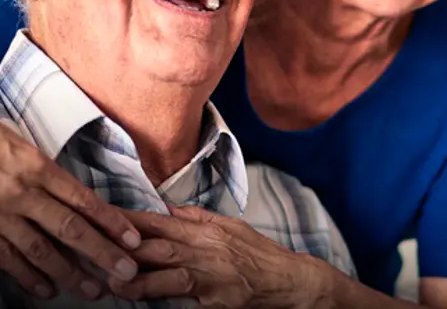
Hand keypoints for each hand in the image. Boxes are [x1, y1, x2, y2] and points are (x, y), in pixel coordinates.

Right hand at [0, 122, 140, 300]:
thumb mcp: (25, 150)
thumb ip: (53, 175)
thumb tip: (85, 203)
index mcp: (38, 168)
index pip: (83, 200)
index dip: (111, 222)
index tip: (133, 240)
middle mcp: (22, 193)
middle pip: (69, 228)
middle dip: (100, 252)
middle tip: (125, 271)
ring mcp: (0, 215)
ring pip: (39, 249)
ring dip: (68, 273)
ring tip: (92, 290)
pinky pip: (6, 258)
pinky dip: (27, 277)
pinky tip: (47, 290)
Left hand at [110, 205, 326, 307]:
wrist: (289, 279)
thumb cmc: (259, 254)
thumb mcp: (231, 226)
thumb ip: (197, 218)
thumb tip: (168, 209)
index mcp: (206, 230)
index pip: (159, 221)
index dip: (128, 221)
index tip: (99, 217)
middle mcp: (207, 250)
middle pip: (159, 245)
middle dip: (125, 246)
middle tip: (94, 247)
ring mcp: (212, 276)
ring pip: (170, 274)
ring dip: (140, 278)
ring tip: (114, 283)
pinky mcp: (218, 301)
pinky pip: (188, 301)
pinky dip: (166, 301)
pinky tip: (146, 303)